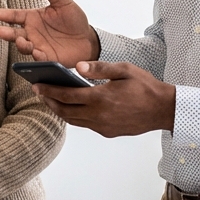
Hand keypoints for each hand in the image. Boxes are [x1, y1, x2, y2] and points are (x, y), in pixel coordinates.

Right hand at [0, 0, 99, 63]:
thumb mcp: (63, 2)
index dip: (6, 14)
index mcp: (33, 18)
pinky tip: (36, 52)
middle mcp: (32, 33)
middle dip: (6, 33)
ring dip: (20, 44)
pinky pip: (39, 59)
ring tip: (20, 40)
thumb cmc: (74, 20)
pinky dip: (36, 56)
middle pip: (15, 33)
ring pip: (24, 46)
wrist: (88, 39)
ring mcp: (38, 46)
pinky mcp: (47, 58)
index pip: (16, 15)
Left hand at [33, 61, 175, 136]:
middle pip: (65, 110)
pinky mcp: (107, 132)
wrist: (163, 109)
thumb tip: (77, 67)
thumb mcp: (124, 70)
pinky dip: (74, 116)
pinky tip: (71, 107)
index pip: (67, 95)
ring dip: (60, 110)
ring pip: (73, 120)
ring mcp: (102, 126)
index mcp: (101, 98)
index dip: (49, 90)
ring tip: (51, 100)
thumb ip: (99, 68)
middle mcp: (98, 115)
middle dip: (49, 101)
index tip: (37, 85)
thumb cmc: (144, 86)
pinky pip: (84, 125)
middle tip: (39, 92)